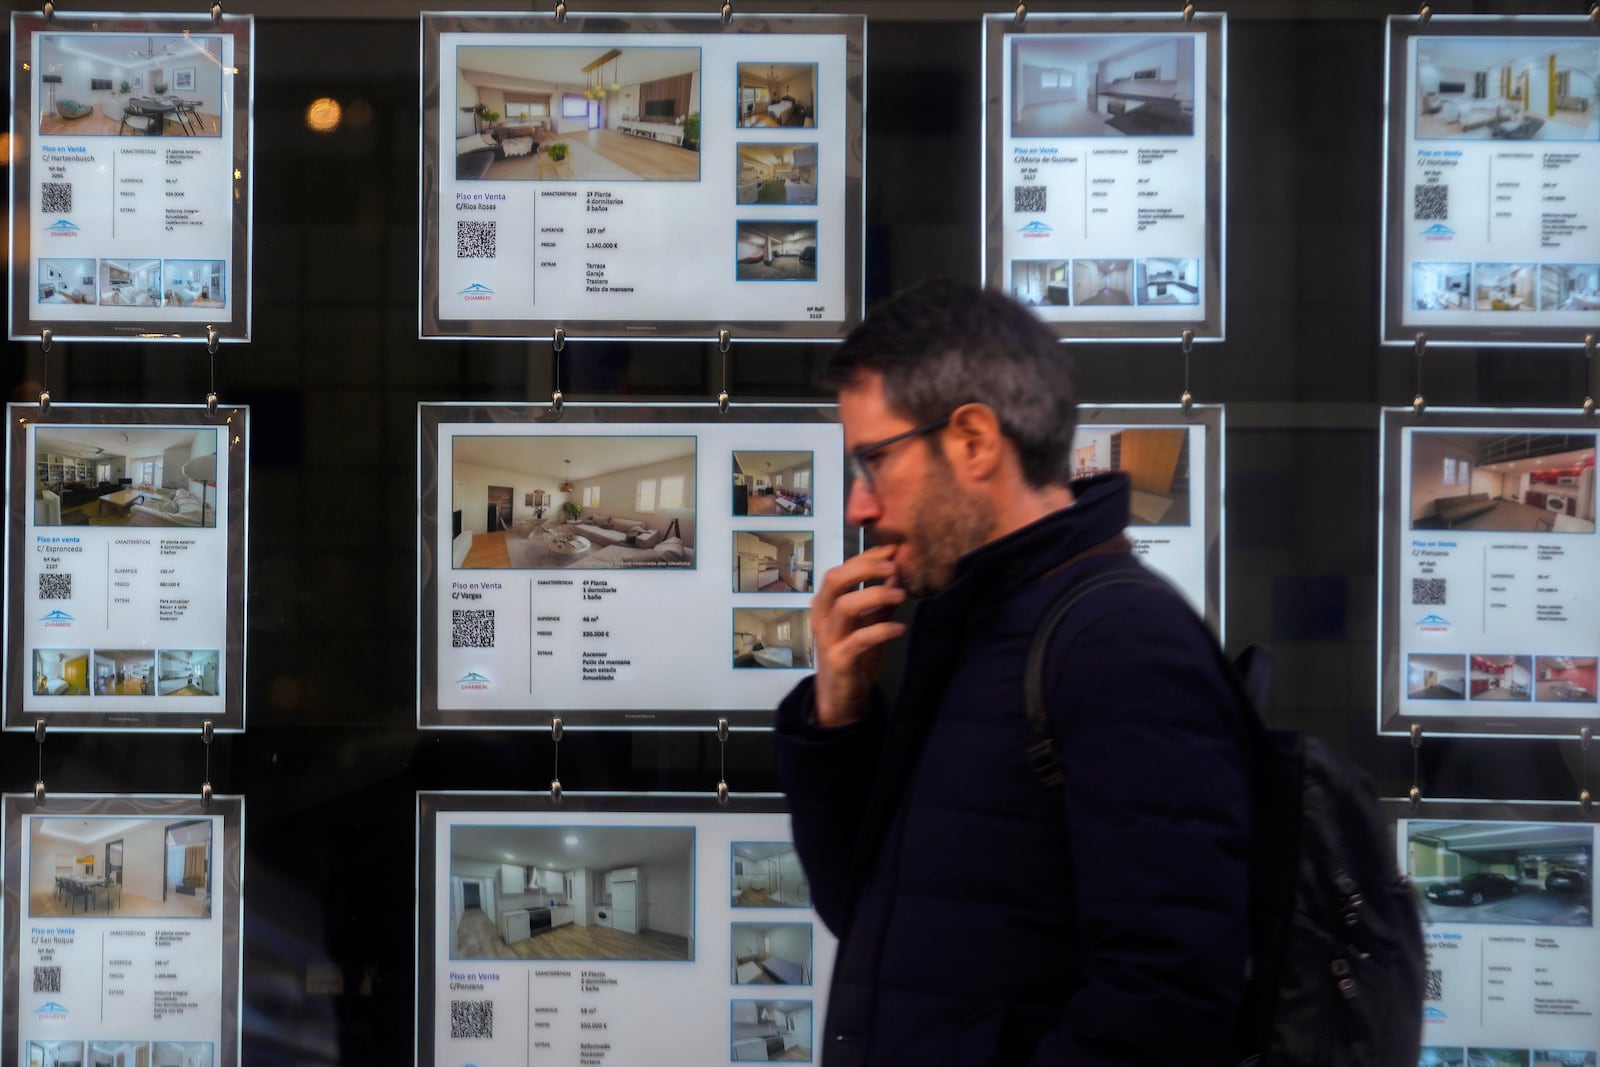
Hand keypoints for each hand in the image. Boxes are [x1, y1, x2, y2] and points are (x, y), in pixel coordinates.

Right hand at [810, 545, 907, 727]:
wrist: (840, 697)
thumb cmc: (853, 655)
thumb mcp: (867, 622)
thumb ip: (879, 600)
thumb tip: (897, 572)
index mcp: (826, 604)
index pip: (842, 570)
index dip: (866, 557)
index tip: (892, 549)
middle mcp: (822, 617)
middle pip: (835, 580)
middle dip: (865, 568)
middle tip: (893, 566)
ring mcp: (828, 638)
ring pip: (845, 606)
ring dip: (875, 595)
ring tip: (901, 595)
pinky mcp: (839, 659)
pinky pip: (860, 639)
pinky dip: (882, 630)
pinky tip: (899, 628)